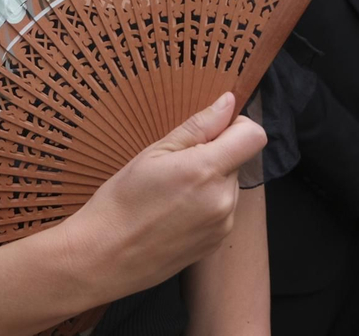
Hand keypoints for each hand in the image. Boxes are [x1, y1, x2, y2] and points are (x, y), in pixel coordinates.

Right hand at [59, 93, 266, 300]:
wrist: (104, 256)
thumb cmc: (121, 201)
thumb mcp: (153, 153)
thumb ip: (198, 126)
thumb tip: (228, 103)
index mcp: (207, 171)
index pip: (254, 136)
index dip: (237, 126)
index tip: (212, 131)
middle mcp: (223, 200)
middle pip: (238, 161)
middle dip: (214, 157)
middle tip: (175, 168)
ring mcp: (222, 225)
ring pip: (229, 186)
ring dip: (210, 183)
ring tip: (171, 194)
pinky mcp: (216, 243)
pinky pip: (222, 212)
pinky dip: (205, 206)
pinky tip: (173, 214)